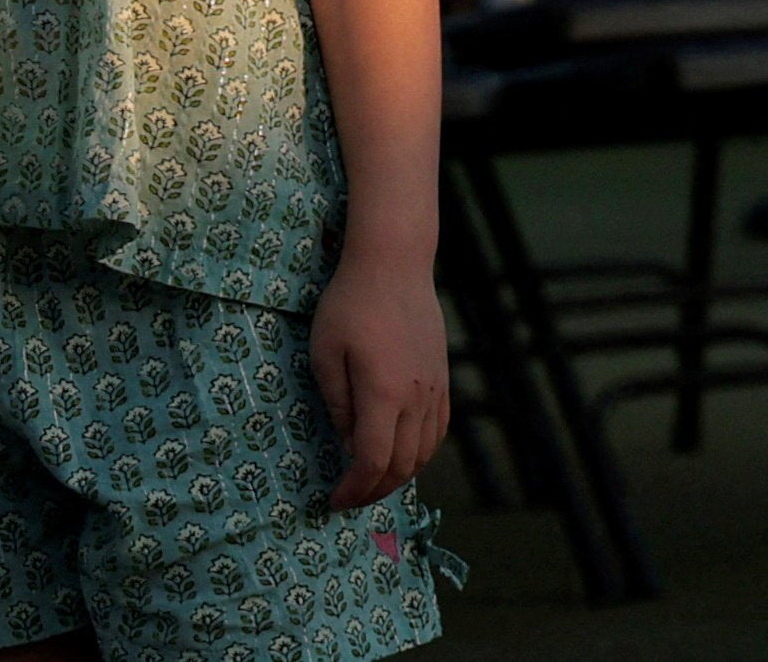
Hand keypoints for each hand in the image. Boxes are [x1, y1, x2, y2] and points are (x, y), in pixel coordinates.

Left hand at [309, 242, 449, 507]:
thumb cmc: (348, 304)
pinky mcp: (442, 381)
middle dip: (375, 491)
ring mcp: (435, 392)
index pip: (373, 461)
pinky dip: (419, 455)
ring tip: (371, 484)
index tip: (334, 501)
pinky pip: (436, 432)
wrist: (394, 267)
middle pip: (402, 466)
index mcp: (384, 395)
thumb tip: (350, 445)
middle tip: (349, 500)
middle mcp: (417, 401)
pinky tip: (402, 455)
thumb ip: (338, 403)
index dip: (355, 489)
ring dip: (398, 477)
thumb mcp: (325, 352)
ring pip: (424, 454)